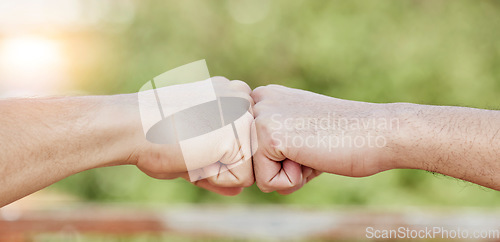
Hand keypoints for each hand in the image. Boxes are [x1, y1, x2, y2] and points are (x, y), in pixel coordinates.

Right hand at [127, 77, 254, 195]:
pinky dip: (216, 178)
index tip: (187, 136)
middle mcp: (242, 97)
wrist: (133, 125)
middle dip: (219, 163)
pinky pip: (241, 179)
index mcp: (230, 94)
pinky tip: (195, 153)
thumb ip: (219, 165)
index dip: (213, 155)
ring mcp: (245, 113)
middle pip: (247, 155)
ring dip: (217, 170)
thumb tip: (239, 191)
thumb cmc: (153, 136)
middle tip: (188, 142)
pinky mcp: (242, 132)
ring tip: (191, 147)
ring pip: (247, 169)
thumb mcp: (192, 148)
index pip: (241, 143)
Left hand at [251, 85, 396, 193]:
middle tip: (314, 147)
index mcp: (265, 96)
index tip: (311, 139)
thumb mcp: (301, 131)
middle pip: (252, 162)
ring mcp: (261, 116)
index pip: (252, 149)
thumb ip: (273, 140)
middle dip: (282, 168)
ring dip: (288, 175)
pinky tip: (314, 156)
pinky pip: (267, 183)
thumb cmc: (345, 138)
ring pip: (257, 175)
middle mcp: (258, 101)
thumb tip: (247, 169)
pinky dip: (294, 181)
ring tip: (314, 150)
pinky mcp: (268, 135)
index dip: (282, 159)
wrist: (379, 132)